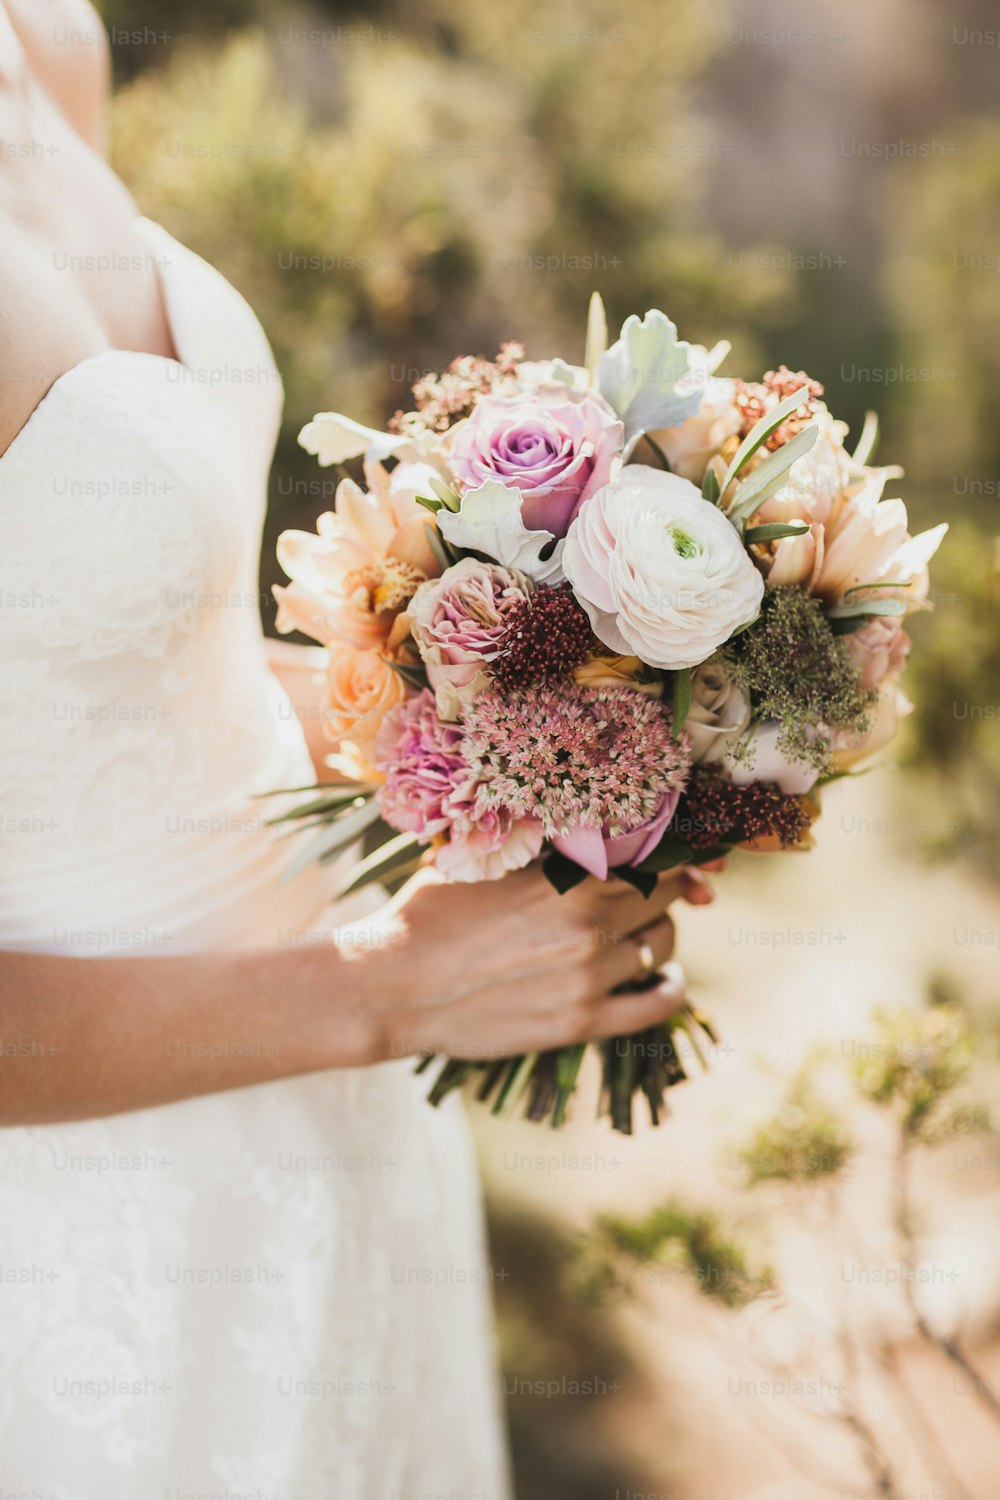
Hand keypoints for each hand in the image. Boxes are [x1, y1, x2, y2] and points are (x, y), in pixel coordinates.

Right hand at [356, 860, 718, 1062]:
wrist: (393, 986)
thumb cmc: (428, 915)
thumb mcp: (483, 862)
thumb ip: (539, 849)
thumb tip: (578, 830)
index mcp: (566, 876)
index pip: (650, 856)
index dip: (674, 855)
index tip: (680, 857)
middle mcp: (588, 924)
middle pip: (662, 898)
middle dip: (664, 892)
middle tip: (655, 893)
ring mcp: (588, 976)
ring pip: (661, 946)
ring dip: (660, 937)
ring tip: (647, 935)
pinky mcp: (580, 1022)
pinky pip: (655, 1006)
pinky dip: (670, 990)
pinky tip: (667, 981)